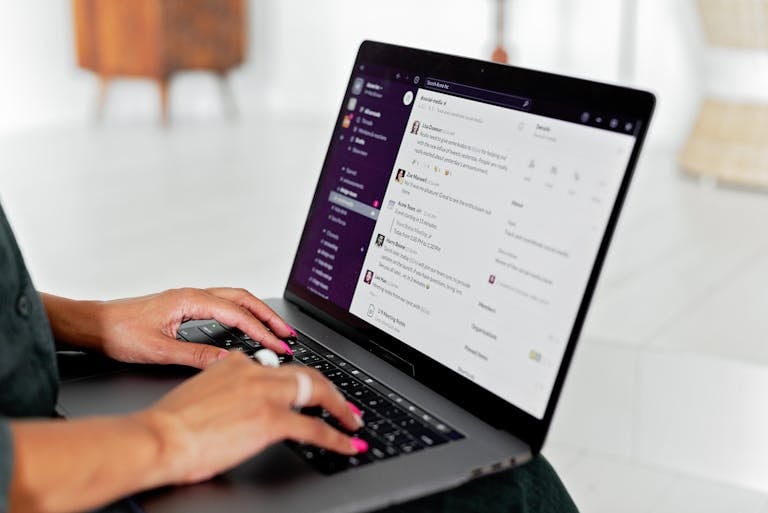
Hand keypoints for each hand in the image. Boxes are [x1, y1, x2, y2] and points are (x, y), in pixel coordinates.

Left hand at [43, 288, 296, 368]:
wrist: (93, 325)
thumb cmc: (118, 333)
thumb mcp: (159, 350)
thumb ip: (196, 356)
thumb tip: (227, 362)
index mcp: (189, 301)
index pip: (237, 314)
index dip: (262, 331)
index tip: (278, 345)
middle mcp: (192, 295)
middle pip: (243, 299)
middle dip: (268, 316)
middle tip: (288, 334)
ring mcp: (189, 300)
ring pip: (234, 300)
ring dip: (257, 313)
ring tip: (274, 329)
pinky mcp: (184, 307)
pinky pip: (223, 305)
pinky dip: (241, 314)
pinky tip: (245, 327)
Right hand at [137, 352, 366, 483]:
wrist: (159, 437)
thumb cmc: (171, 424)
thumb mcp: (201, 392)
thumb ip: (225, 388)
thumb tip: (239, 401)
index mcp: (237, 363)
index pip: (279, 367)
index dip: (301, 379)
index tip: (310, 388)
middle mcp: (255, 372)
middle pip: (307, 375)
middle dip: (331, 391)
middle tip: (344, 405)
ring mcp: (266, 394)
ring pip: (318, 393)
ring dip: (341, 409)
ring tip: (352, 421)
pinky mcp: (271, 419)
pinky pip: (315, 428)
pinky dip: (337, 437)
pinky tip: (347, 444)